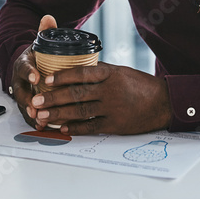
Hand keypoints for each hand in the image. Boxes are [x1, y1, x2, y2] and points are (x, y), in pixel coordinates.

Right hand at [9, 15, 57, 128]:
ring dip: (31, 113)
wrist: (28, 66)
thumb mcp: (40, 42)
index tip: (36, 77)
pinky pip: (30, 114)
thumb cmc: (36, 56)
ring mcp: (23, 94)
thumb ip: (44, 31)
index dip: (29, 72)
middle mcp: (19, 81)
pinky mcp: (28, 104)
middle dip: (28, 99)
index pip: (23, 68)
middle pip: (20, 92)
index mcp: (23, 64)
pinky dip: (36, 121)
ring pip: (24, 106)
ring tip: (40, 120)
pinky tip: (44, 127)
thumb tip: (49, 17)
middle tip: (36, 106)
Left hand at [30, 62, 170, 134]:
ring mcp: (113, 108)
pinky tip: (63, 128)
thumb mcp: (121, 71)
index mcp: (111, 73)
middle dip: (53, 98)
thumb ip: (100, 72)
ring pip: (80, 111)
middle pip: (76, 94)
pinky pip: (91, 126)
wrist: (164, 102)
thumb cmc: (141, 85)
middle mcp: (110, 90)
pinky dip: (76, 128)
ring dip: (59, 114)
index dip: (62, 77)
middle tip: (35, 101)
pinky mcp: (116, 124)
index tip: (47, 80)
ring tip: (42, 116)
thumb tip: (76, 71)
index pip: (82, 73)